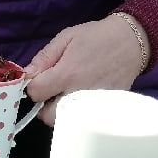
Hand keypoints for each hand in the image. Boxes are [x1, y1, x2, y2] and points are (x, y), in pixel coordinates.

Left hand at [23, 13, 148, 124]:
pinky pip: (82, 120)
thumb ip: (44, 57)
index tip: (39, 79)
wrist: (131, 42)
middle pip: (47, 116)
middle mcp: (79, 94)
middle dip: (44, 105)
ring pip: (65, 121)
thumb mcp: (65, 38)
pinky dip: (76, 113)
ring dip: (59, 111)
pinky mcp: (104, 110)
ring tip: (65, 94)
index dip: (32, 86)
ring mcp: (93, 105)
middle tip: (51, 90)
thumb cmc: (96, 37)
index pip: (35, 93)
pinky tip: (80, 96)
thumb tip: (26, 75)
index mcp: (66, 74)